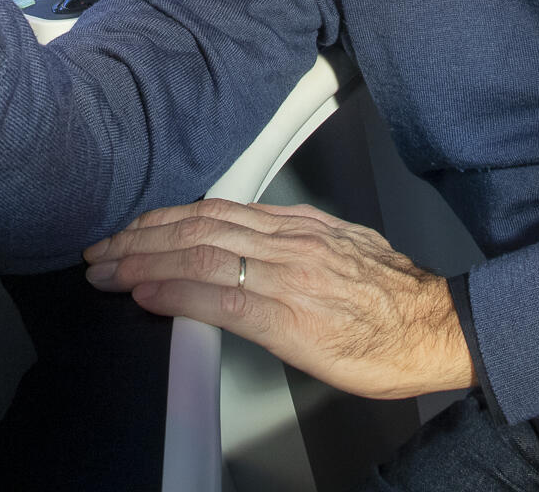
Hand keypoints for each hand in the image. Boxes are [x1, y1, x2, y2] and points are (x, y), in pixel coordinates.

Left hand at [83, 199, 472, 399]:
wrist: (437, 329)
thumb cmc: (395, 300)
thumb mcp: (343, 250)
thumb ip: (296, 244)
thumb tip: (255, 245)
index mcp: (298, 226)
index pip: (216, 211)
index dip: (166, 218)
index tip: (133, 228)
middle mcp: (287, 242)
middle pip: (198, 226)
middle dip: (141, 236)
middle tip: (101, 248)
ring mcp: (287, 277)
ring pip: (200, 254)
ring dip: (144, 260)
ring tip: (108, 269)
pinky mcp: (289, 319)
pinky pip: (222, 299)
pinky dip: (177, 293)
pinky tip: (146, 294)